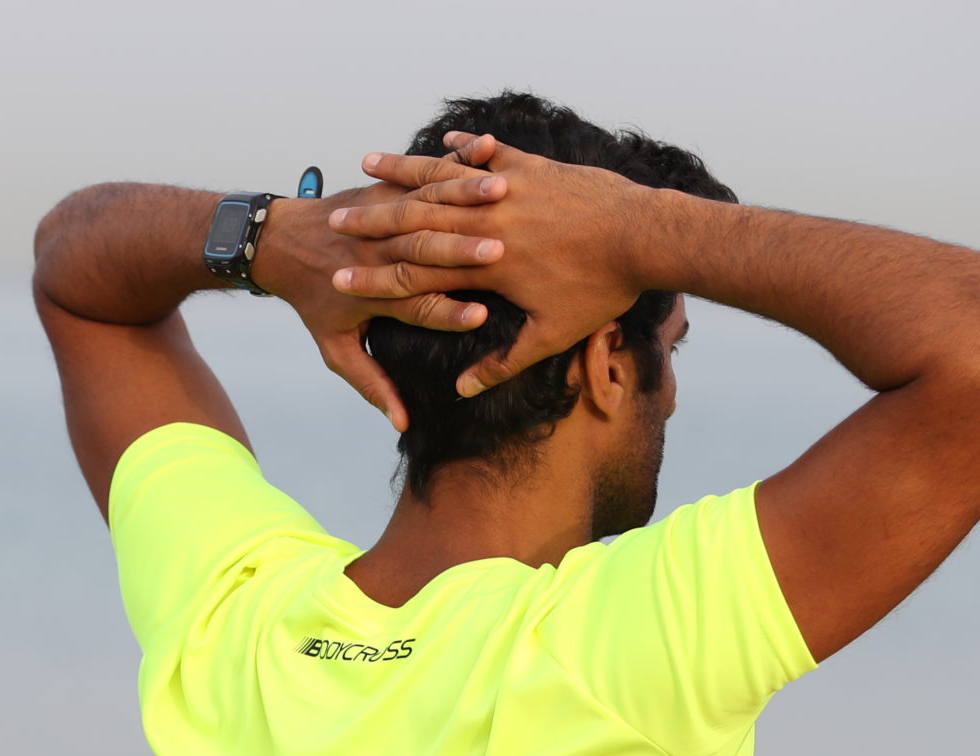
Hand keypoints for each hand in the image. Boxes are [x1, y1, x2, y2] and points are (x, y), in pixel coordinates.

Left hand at [250, 138, 510, 429]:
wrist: (277, 242)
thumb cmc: (311, 299)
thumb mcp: (334, 347)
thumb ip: (370, 382)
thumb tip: (400, 421)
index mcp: (375, 293)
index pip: (417, 305)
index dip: (447, 312)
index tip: (482, 316)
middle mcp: (380, 251)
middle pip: (427, 252)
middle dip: (463, 252)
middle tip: (501, 253)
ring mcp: (383, 214)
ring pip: (429, 203)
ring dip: (465, 195)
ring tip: (502, 191)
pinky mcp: (386, 186)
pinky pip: (425, 170)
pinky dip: (455, 159)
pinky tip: (487, 149)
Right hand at [329, 133, 662, 395]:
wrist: (646, 235)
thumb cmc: (602, 289)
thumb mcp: (552, 334)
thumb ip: (504, 361)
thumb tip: (464, 391)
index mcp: (485, 268)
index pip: (415, 276)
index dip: (373, 280)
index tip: (336, 282)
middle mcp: (488, 224)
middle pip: (415, 223)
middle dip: (370, 222)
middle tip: (334, 223)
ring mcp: (510, 190)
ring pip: (443, 180)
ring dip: (402, 172)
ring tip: (366, 165)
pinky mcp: (534, 167)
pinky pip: (489, 152)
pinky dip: (465, 148)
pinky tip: (443, 139)